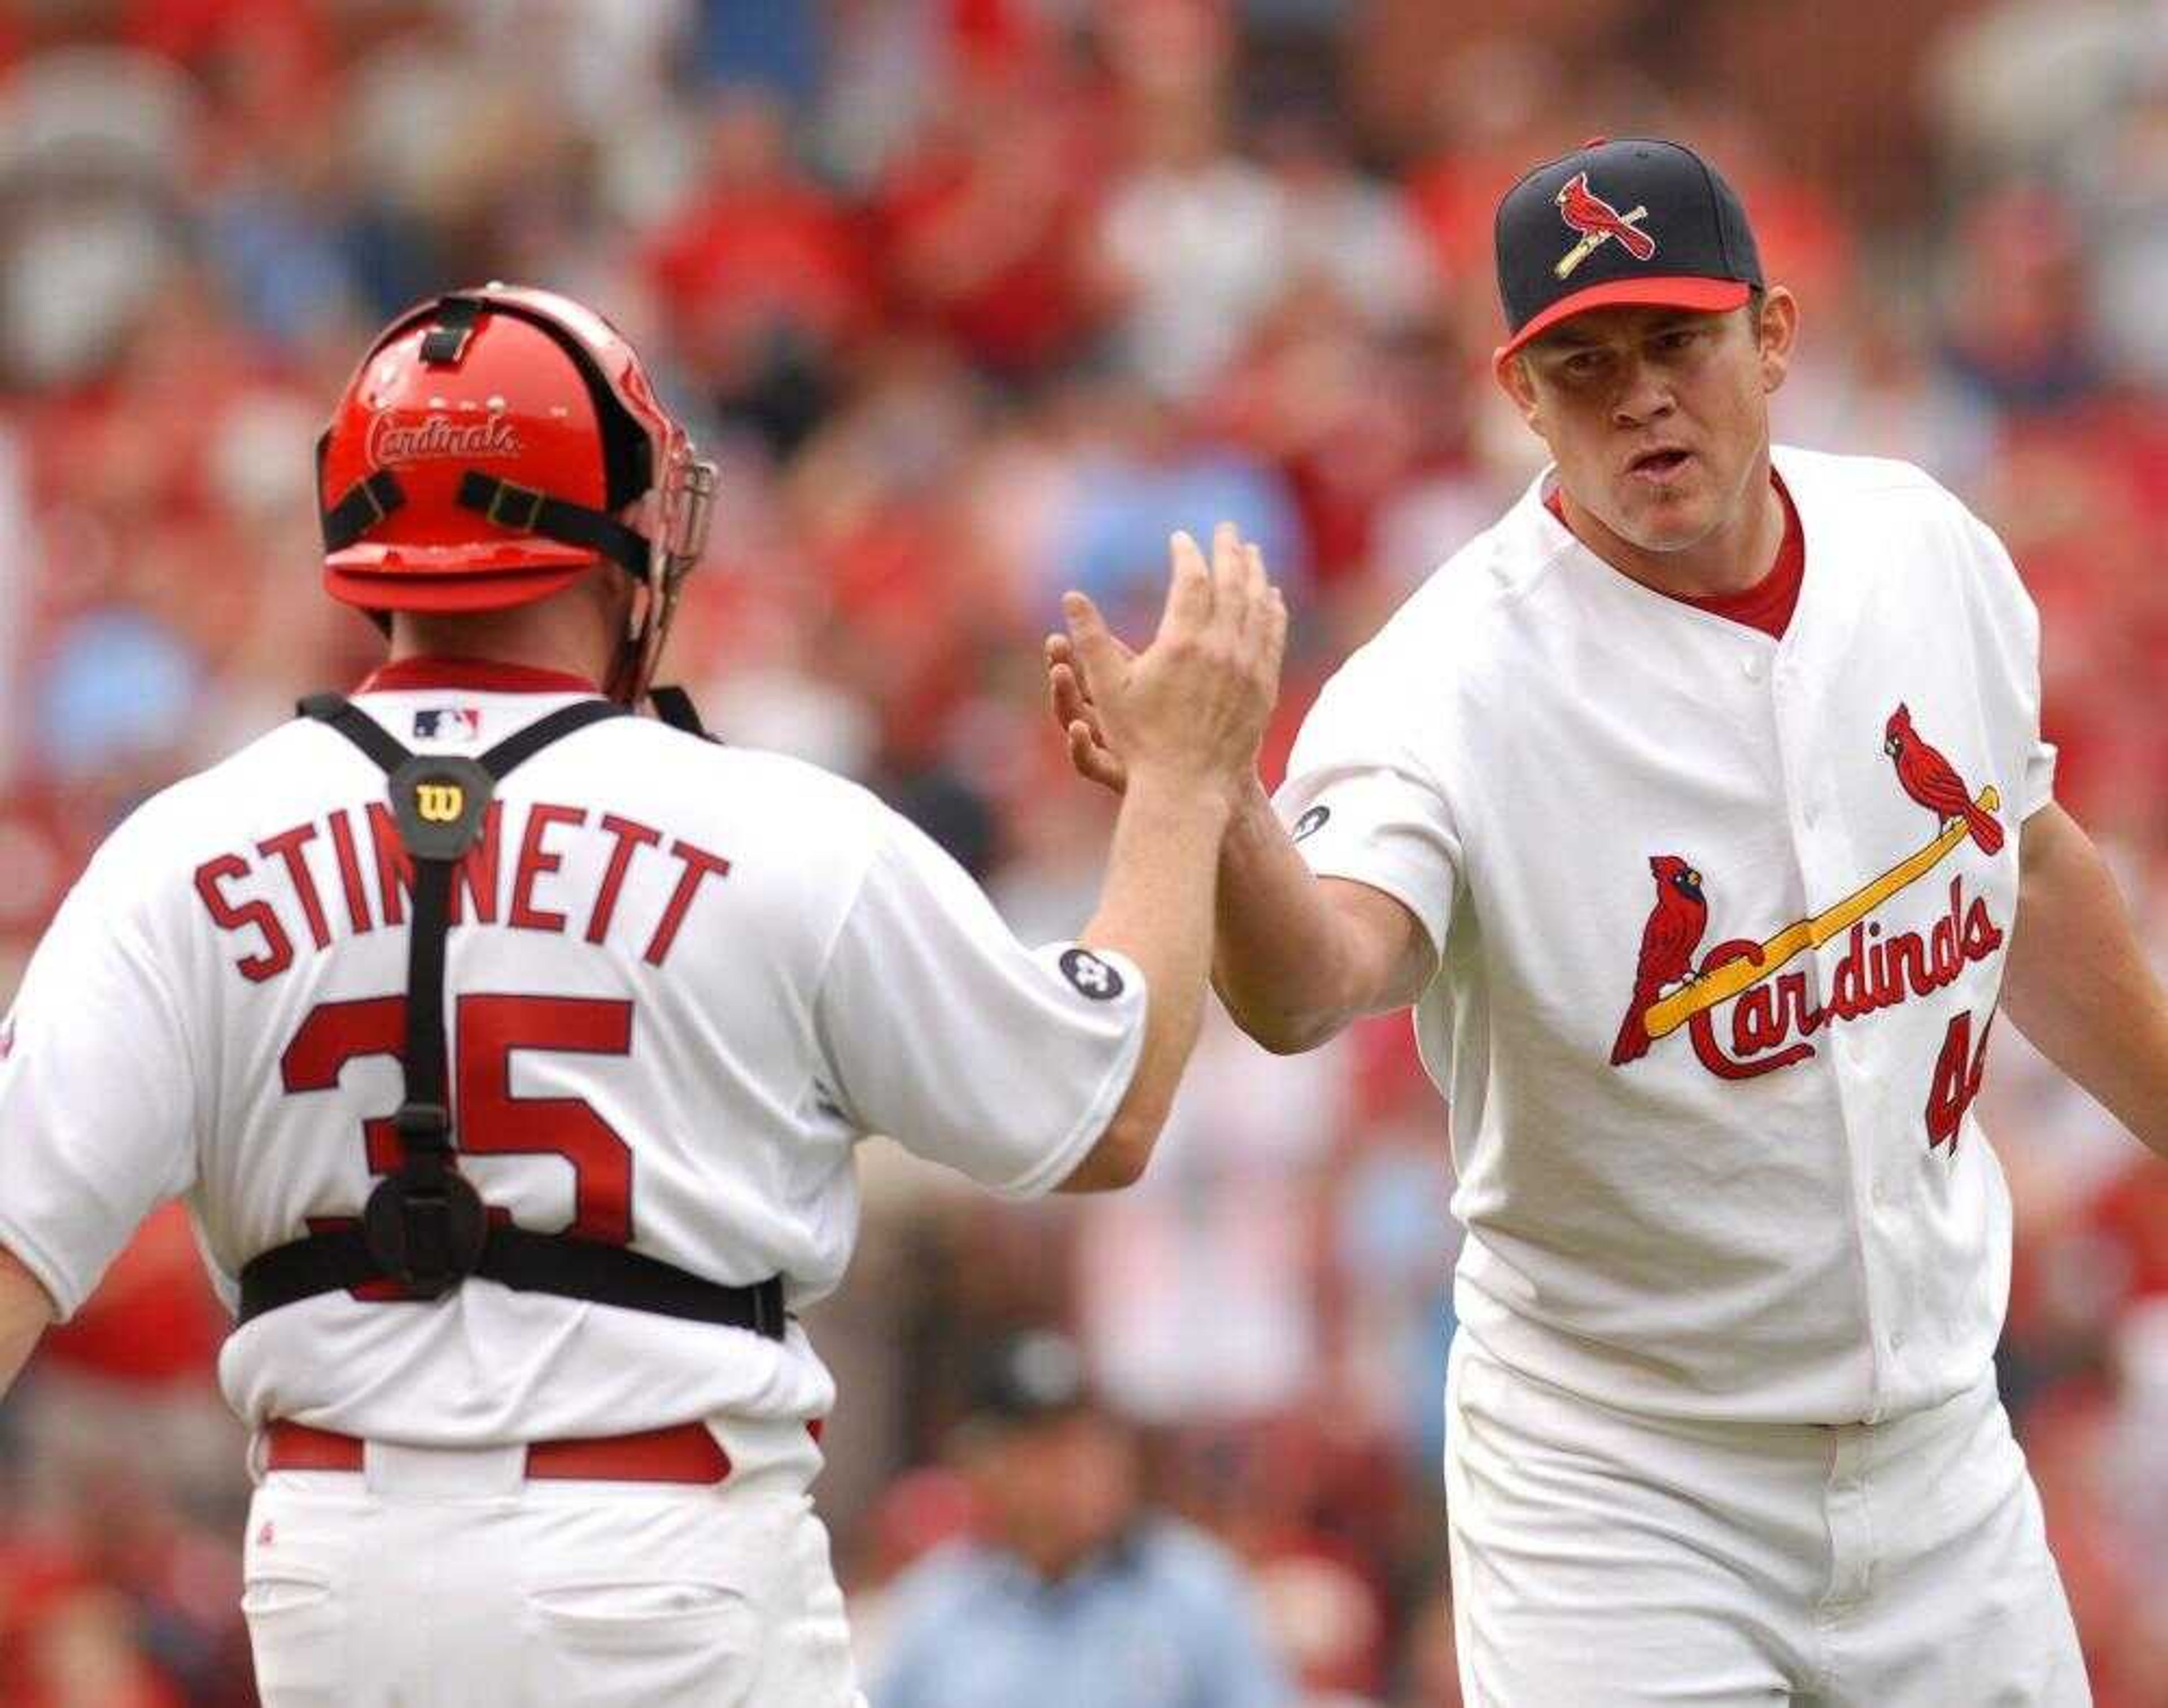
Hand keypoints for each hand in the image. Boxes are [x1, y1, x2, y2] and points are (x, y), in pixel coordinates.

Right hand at [1045, 523, 1284, 804]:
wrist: (1188, 787)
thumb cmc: (1140, 741)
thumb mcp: (1106, 688)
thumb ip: (1090, 638)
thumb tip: (1070, 596)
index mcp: (1182, 642)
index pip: (1191, 580)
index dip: (1186, 554)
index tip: (1181, 539)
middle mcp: (1221, 649)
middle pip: (1232, 584)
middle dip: (1229, 552)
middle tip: (1228, 529)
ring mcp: (1247, 667)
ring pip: (1258, 606)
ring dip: (1255, 575)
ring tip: (1252, 554)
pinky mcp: (1263, 688)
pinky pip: (1272, 637)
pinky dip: (1272, 610)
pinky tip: (1271, 598)